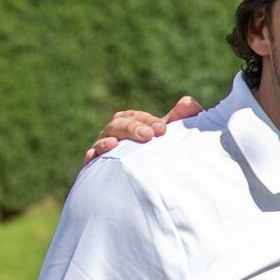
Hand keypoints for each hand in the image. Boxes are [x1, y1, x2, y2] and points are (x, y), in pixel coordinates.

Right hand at [84, 96, 201, 163]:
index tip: (162, 129)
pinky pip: (90, 158)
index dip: (148, 121)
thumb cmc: (160, 150)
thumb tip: (188, 102)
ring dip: (106, 141)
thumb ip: (181, 118)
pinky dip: (91, 155)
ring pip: (102, 140)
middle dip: (132, 128)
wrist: (148, 177)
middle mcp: (116, 134)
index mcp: (132, 123)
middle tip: (149, 136)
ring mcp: (104, 148)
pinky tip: (93, 157)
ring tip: (114, 144)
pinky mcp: (97, 165)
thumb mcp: (172, 135)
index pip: (136, 117)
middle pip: (117, 125)